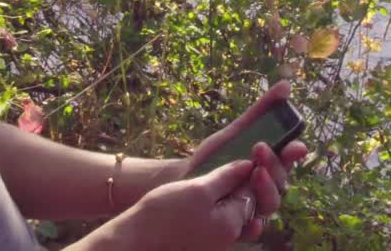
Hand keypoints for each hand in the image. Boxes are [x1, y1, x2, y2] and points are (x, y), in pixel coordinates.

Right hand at [119, 160, 259, 250]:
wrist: (135, 239)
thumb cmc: (164, 213)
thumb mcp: (197, 189)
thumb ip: (225, 178)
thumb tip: (248, 165)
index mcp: (232, 224)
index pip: (255, 191)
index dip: (254, 169)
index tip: (251, 149)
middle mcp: (229, 236)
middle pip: (249, 203)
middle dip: (247, 181)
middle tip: (240, 160)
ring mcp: (216, 241)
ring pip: (235, 211)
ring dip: (235, 191)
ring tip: (225, 172)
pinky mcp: (202, 240)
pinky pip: (222, 219)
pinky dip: (223, 203)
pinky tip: (212, 189)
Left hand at [183, 81, 310, 240]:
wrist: (187, 180)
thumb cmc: (216, 156)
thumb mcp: (237, 130)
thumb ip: (261, 110)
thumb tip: (286, 85)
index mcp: (270, 165)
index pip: (290, 160)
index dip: (294, 153)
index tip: (294, 144)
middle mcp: (267, 187)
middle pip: (282, 181)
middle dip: (274, 165)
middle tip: (259, 149)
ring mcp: (255, 206)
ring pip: (271, 204)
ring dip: (267, 190)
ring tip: (253, 173)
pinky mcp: (240, 224)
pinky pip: (251, 229)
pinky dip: (253, 227)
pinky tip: (250, 221)